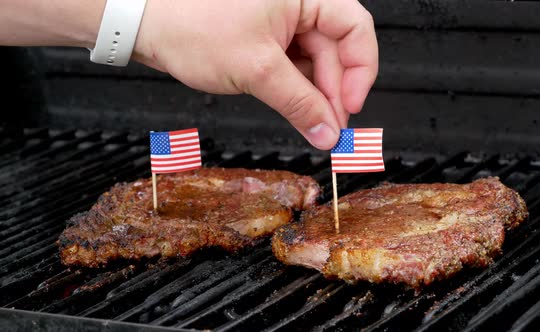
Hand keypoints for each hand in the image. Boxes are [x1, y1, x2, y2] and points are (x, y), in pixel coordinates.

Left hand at [133, 0, 377, 149]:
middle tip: (330, 127)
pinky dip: (298, 90)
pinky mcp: (268, 38)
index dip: (360, 70)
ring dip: (316, 95)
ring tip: (315, 125)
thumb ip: (299, 104)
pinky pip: (295, 66)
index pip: (355, 28)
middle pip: (336, 49)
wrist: (149, 26)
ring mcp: (283, 21)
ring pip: (316, 61)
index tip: (350, 106)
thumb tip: (328, 131)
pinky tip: (298, 111)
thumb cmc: (192, 27)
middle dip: (334, 91)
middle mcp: (298, 4)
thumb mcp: (256, 70)